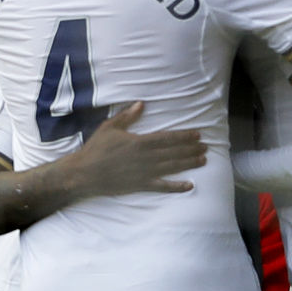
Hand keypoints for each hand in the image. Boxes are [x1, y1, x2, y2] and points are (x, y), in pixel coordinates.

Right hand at [73, 101, 206, 195]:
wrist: (84, 173)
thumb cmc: (96, 149)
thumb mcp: (110, 127)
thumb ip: (127, 116)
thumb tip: (142, 104)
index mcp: (140, 142)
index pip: (167, 138)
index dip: (184, 136)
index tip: (198, 134)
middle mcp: (146, 157)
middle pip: (174, 152)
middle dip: (191, 149)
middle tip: (206, 147)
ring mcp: (145, 172)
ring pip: (172, 167)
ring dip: (189, 163)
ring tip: (203, 160)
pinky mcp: (141, 185)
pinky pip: (162, 186)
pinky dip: (177, 186)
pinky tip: (190, 185)